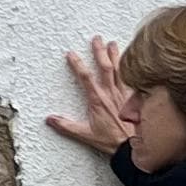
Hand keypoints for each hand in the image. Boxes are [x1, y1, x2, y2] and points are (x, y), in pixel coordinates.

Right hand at [48, 34, 135, 155]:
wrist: (132, 147)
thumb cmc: (111, 141)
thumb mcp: (85, 135)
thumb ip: (66, 126)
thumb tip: (50, 119)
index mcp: (98, 100)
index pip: (85, 77)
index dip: (77, 64)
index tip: (71, 54)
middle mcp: (111, 94)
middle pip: (105, 67)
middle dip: (99, 51)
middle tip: (96, 39)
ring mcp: (124, 94)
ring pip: (120, 70)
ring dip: (116, 56)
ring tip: (113, 44)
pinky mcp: (134, 99)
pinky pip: (132, 80)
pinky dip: (131, 70)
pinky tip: (131, 65)